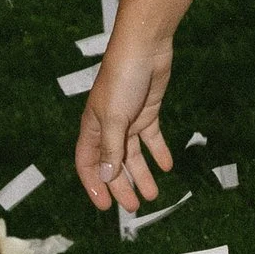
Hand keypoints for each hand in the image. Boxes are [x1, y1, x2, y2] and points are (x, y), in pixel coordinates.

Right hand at [76, 29, 173, 213]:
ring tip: (152, 195)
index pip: (88, 163)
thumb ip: (111, 148)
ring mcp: (128, 120)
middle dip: (122, 186)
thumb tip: (105, 177)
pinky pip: (151, 138)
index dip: (94, 185)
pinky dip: (158, 152)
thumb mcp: (114, 117)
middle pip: (112, 163)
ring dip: (142, 174)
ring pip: (133, 155)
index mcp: (92, 128)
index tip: (105, 206)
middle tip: (134, 206)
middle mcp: (108, 127)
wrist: (145, 47)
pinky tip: (166, 166)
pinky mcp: (147, 112)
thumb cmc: (122, 78)